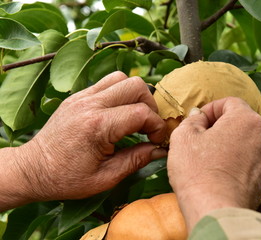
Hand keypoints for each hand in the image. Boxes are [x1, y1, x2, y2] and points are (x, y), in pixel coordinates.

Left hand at [5, 72, 166, 206]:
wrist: (32, 169)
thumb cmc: (66, 178)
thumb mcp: (106, 178)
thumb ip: (137, 160)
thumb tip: (160, 149)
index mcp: (97, 127)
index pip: (141, 113)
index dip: (157, 126)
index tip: (156, 140)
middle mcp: (90, 105)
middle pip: (135, 86)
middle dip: (150, 106)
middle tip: (147, 126)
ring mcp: (82, 97)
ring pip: (121, 78)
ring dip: (135, 95)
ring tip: (134, 116)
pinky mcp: (77, 96)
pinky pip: (106, 82)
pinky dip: (119, 93)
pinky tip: (118, 113)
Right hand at [167, 97, 260, 230]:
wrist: (216, 210)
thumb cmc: (197, 171)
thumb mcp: (184, 136)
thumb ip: (192, 119)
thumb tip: (199, 116)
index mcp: (246, 119)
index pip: (230, 102)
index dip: (211, 109)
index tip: (198, 122)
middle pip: (240, 120)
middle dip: (220, 125)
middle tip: (201, 139)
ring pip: (246, 140)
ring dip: (229, 142)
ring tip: (210, 157)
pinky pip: (250, 159)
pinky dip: (237, 159)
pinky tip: (221, 171)